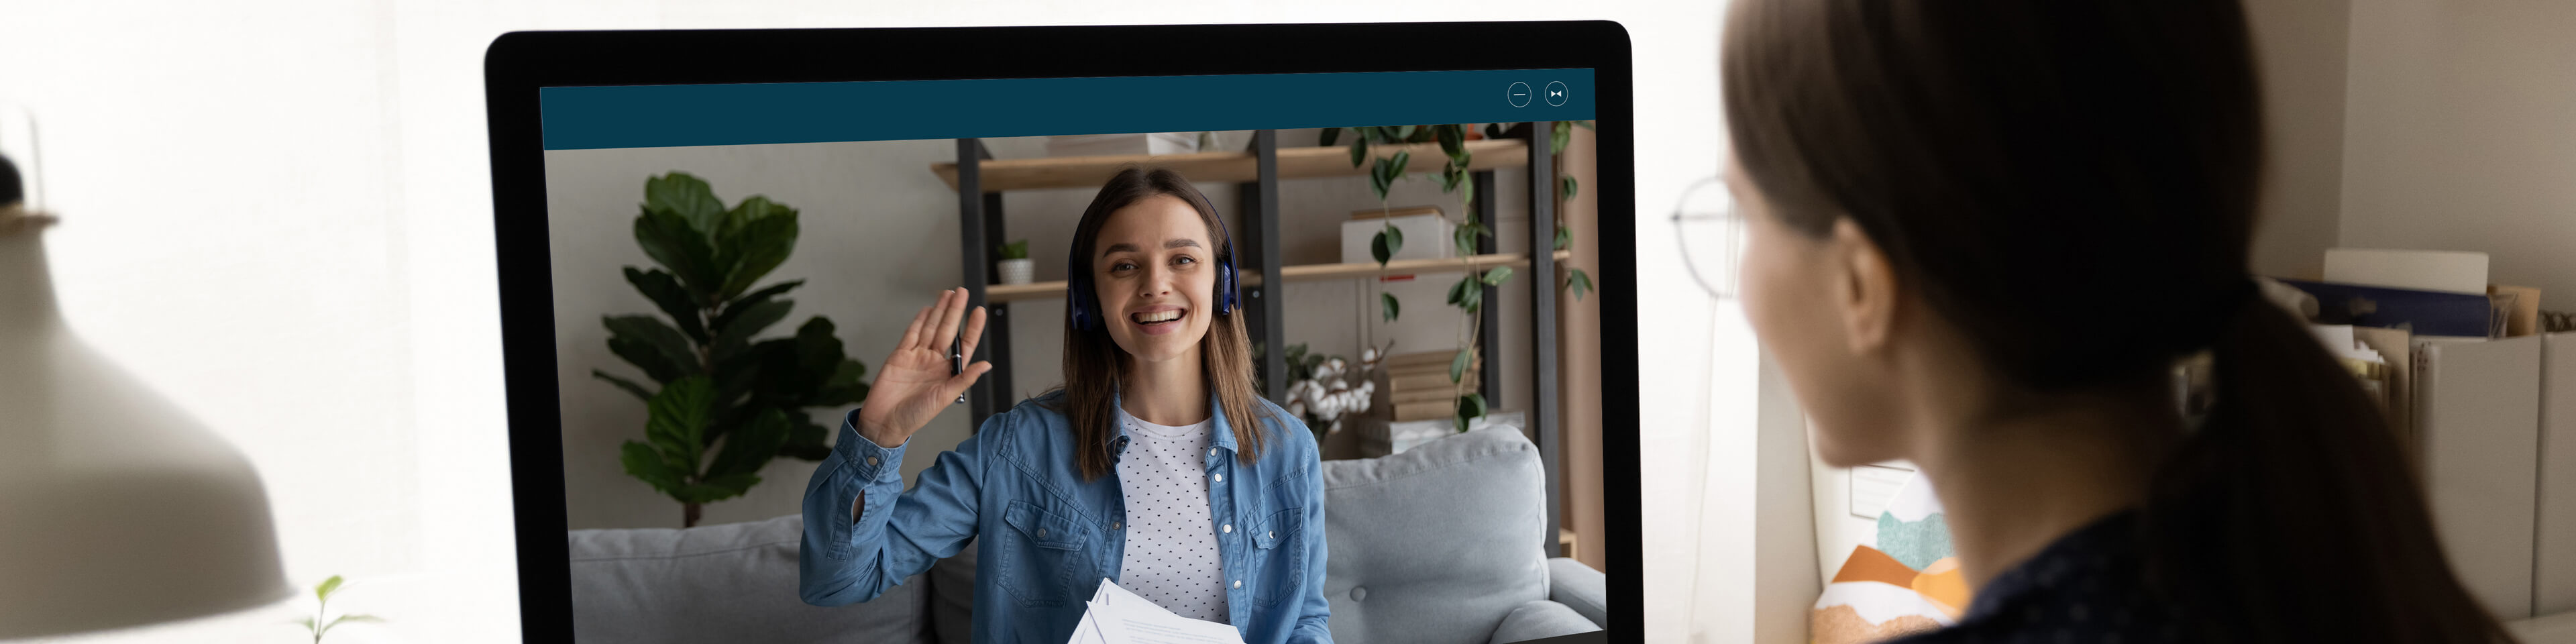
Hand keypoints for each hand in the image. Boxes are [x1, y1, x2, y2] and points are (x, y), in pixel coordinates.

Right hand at [855, 287, 990, 447]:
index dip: (972, 328)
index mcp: (948, 372)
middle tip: (962, 292)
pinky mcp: (900, 355)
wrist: (884, 421)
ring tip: (947, 293)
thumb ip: (964, 379)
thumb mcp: (944, 398)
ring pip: (930, 328)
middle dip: (955, 311)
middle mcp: (934, 361)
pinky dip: (919, 321)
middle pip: (947, 331)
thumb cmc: (915, 415)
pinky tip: (927, 309)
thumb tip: (986, 365)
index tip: (979, 310)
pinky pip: (911, 334)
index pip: (964, 345)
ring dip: (939, 311)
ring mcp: (917, 357)